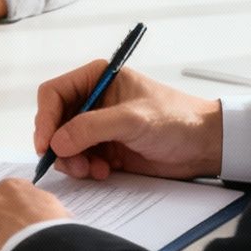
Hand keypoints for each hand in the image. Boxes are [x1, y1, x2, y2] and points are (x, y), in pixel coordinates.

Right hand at [34, 60, 221, 180]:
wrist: (205, 146)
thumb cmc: (177, 120)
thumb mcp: (132, 119)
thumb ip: (91, 128)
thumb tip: (56, 142)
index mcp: (96, 79)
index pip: (53, 94)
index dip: (45, 118)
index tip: (46, 144)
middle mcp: (93, 100)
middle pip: (55, 122)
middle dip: (59, 145)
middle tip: (72, 164)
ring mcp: (98, 126)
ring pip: (64, 144)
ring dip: (72, 160)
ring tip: (91, 170)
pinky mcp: (106, 148)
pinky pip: (80, 159)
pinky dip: (86, 169)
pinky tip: (104, 172)